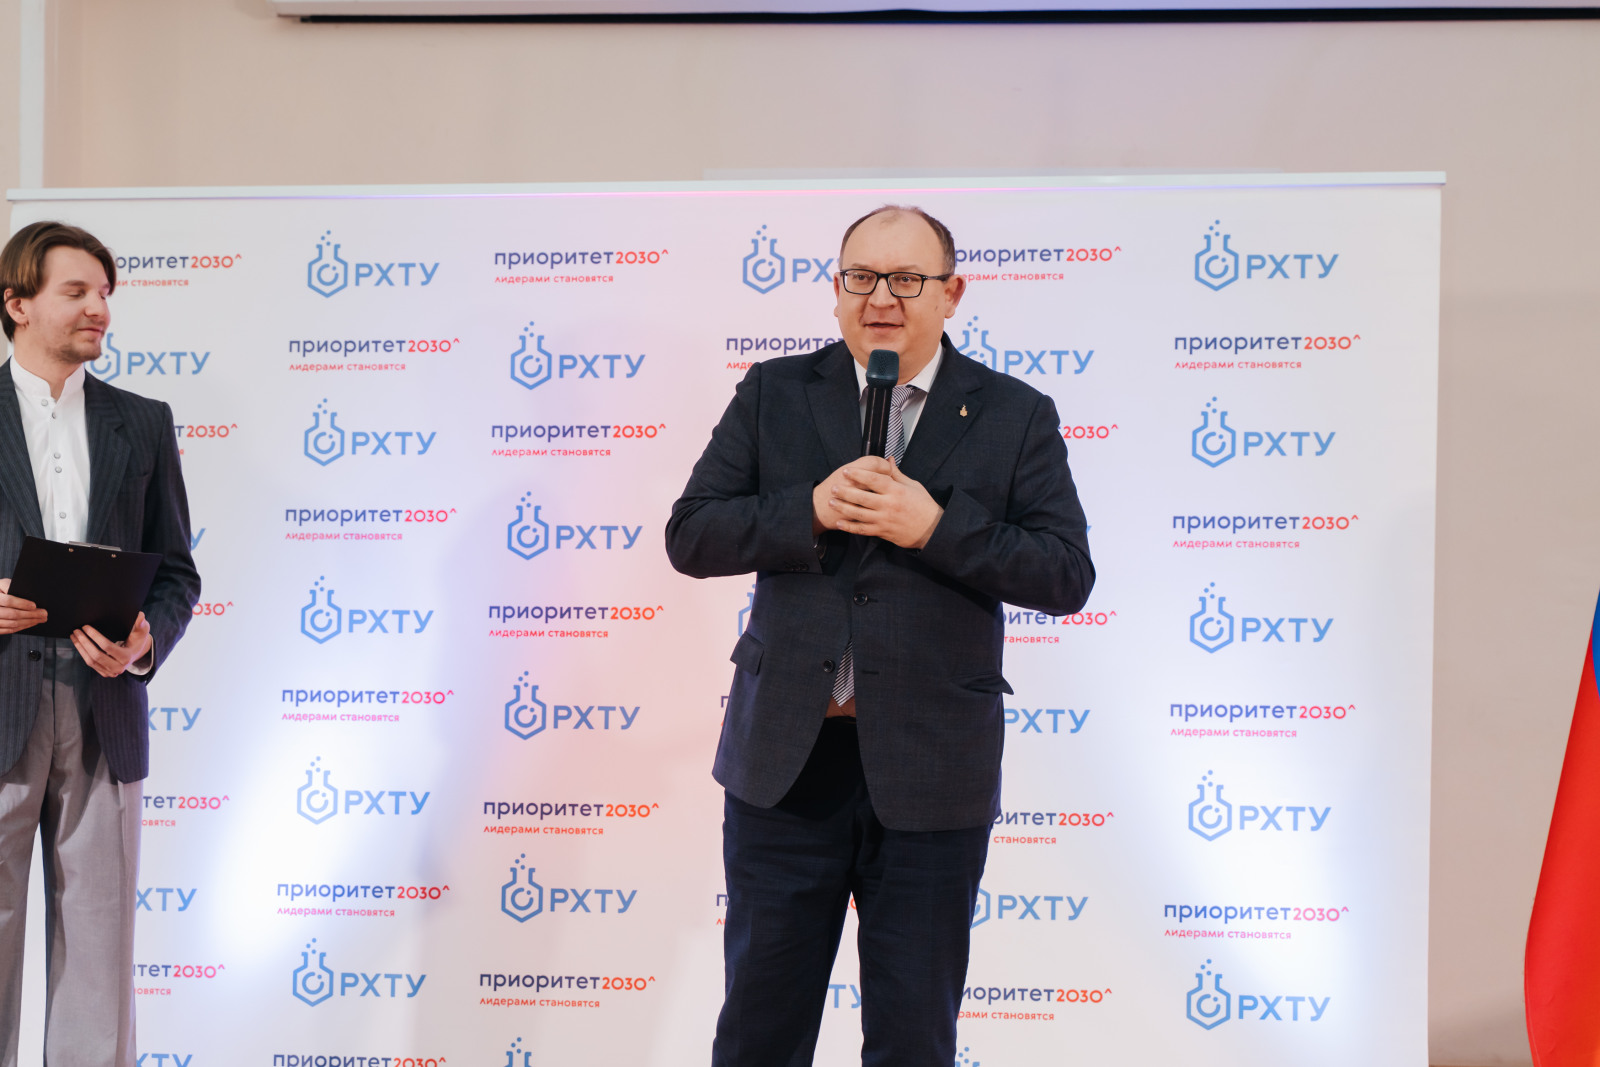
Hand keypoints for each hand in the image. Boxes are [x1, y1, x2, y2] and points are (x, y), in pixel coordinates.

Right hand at [0, 578, 46, 634]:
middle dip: (31, 615)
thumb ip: (9, 586)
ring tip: (40, 619)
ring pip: (12, 624)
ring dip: (29, 622)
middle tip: (43, 614)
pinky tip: (30, 623)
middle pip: (12, 614)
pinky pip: (8, 630)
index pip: (8, 601)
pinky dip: (21, 628)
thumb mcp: (2, 584)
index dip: (22, 604)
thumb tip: (24, 593)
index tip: (34, 606)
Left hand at [71, 613, 151, 678]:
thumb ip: (141, 623)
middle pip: (96, 655)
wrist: (136, 653)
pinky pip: (90, 664)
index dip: (95, 636)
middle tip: (77, 631)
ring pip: (90, 661)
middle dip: (84, 642)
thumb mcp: (142, 631)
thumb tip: (140, 616)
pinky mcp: (105, 673)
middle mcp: (119, 667)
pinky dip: (83, 653)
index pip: (107, 646)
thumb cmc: (138, 639)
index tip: (86, 627)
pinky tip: (78, 644)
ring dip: (80, 648)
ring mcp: (111, 672)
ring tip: (74, 636)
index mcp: (127, 657)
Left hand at [818, 455, 943, 548]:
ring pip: (860, 514)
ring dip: (843, 508)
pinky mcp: (883, 532)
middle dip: (846, 491)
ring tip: (832, 502)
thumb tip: (888, 460)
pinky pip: (863, 529)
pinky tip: (840, 522)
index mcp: (897, 491)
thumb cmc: (924, 506)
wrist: (932, 530)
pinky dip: (850, 527)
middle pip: (863, 497)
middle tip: (833, 487)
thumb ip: (897, 474)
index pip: (874, 480)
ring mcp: (885, 520)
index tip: (846, 471)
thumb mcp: (913, 486)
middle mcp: (889, 505)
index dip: (859, 474)